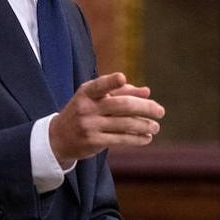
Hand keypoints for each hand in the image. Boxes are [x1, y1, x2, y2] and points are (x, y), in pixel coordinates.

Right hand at [49, 73, 163, 164]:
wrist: (59, 138)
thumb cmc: (83, 112)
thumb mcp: (95, 98)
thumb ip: (120, 92)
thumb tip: (147, 91)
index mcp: (87, 92)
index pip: (100, 85)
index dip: (110, 82)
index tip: (122, 77)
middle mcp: (87, 108)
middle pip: (122, 105)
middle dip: (145, 108)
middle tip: (161, 111)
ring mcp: (89, 126)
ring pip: (124, 124)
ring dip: (144, 125)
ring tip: (155, 127)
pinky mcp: (93, 142)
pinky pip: (120, 139)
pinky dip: (136, 138)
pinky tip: (147, 138)